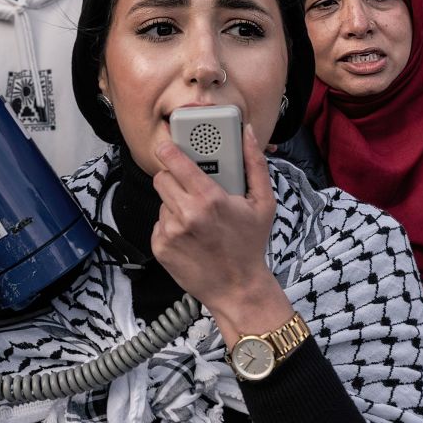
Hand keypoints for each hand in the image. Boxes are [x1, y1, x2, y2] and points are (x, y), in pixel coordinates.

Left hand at [151, 125, 283, 320]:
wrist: (238, 289)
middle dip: (173, 178)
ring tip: (197, 219)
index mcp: (209, 199)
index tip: (166, 146)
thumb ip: (255, 164)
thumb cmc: (250, 245)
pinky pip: (159, 224)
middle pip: (162, 178)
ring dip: (175, 204)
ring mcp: (171, 232)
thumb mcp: (263, 203)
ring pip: (162, 202)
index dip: (169, 150)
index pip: (176, 162)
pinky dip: (171, 226)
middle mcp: (186, 214)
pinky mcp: (160, 248)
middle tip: (190, 188)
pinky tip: (189, 236)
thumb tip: (247, 133)